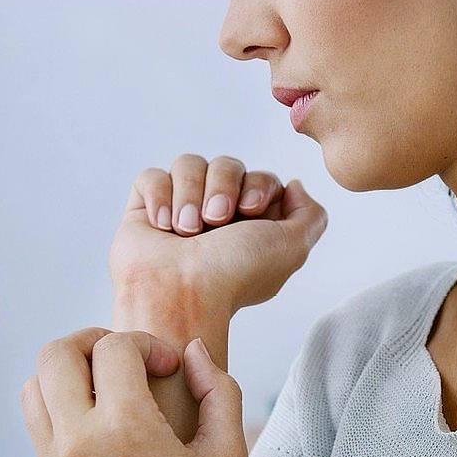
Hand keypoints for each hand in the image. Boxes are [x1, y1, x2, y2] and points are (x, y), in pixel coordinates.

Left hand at [21, 327, 264, 456]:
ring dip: (69, 373)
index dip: (147, 344)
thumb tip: (191, 351)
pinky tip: (102, 424)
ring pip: (34, 387)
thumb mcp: (229, 453)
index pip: (113, 348)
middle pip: (56, 354)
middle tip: (127, 359)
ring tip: (108, 387)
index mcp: (127, 432)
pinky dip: (62, 407)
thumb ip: (219, 389)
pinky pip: (37, 426)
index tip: (169, 367)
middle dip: (94, 341)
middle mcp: (79, 446)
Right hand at [109, 153, 328, 316]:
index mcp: (252, 224)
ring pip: (189, 164)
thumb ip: (311, 215)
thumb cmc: (236, 274)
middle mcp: (217, 214)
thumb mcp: (293, 247)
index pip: (260, 177)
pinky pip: (152, 176)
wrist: (182, 292)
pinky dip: (159, 196)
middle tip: (216, 221)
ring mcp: (180, 210)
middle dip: (223, 187)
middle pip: (227, 164)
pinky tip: (163, 226)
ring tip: (188, 230)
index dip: (258, 185)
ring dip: (190, 194)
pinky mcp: (145, 210)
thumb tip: (294, 186)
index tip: (250, 211)